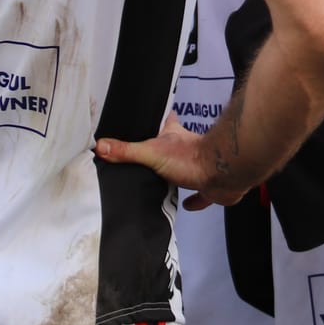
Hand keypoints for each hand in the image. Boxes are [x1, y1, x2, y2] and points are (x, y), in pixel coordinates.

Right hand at [95, 114, 245, 204]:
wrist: (223, 173)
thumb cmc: (191, 158)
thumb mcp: (151, 153)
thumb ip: (126, 151)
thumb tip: (100, 146)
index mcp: (175, 135)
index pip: (167, 120)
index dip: (162, 118)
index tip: (153, 118)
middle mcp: (189, 149)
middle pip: (176, 146)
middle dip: (166, 150)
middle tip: (150, 157)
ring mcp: (202, 167)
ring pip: (190, 169)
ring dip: (180, 175)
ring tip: (164, 183)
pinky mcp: (211, 187)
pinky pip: (203, 195)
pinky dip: (195, 201)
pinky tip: (186, 206)